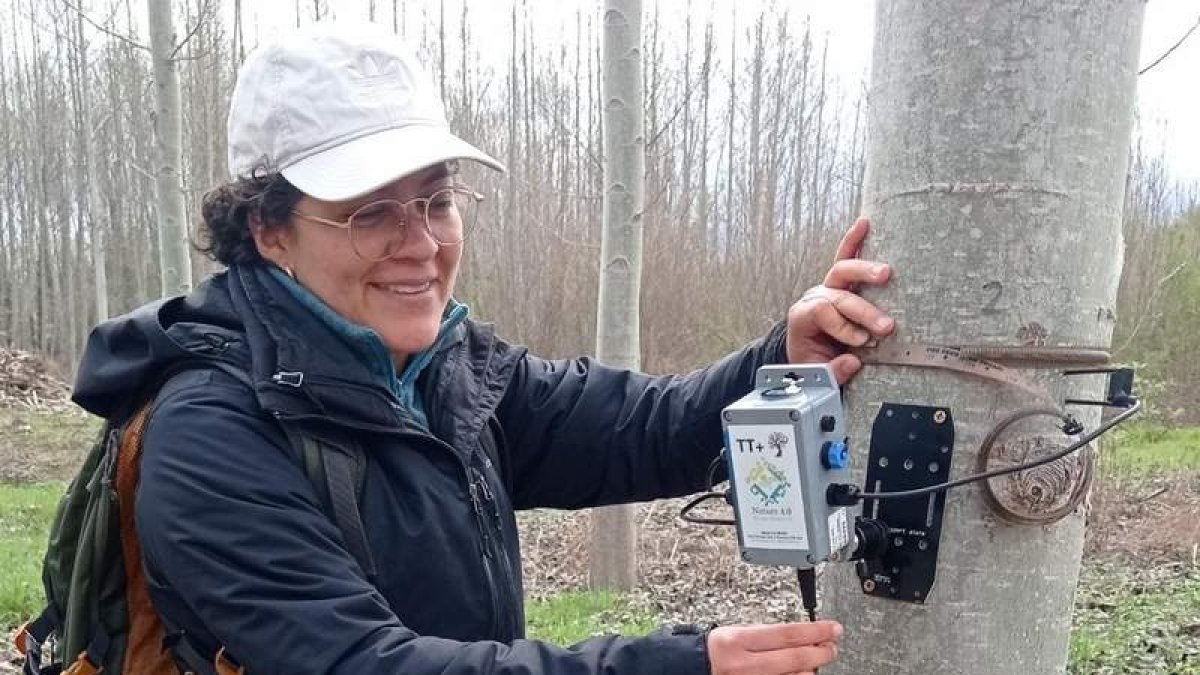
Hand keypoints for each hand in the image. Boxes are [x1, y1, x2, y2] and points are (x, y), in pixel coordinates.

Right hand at [706, 621, 842, 674]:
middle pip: (795, 658)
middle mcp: (744, 665)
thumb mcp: (735, 633)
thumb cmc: (714, 651)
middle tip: (832, 647)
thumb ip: (765, 635)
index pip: (787, 634)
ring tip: (818, 661)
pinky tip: (803, 674)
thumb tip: (800, 636)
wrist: (690, 669)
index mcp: (738, 641)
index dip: (815, 631)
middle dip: (820, 652)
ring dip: (811, 670)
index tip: (832, 629)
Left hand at [786, 217, 894, 382]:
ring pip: (843, 271)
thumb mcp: (817, 375)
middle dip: (862, 311)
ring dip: (866, 271)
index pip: (822, 312)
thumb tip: (853, 362)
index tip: (862, 342)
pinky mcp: (842, 283)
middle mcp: (814, 297)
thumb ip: (832, 371)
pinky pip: (846, 256)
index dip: (842, 326)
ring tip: (887, 274)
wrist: (809, 355)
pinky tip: (865, 223)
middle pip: (837, 294)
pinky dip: (855, 239)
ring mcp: (828, 287)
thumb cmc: (815, 363)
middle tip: (886, 326)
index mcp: (802, 317)